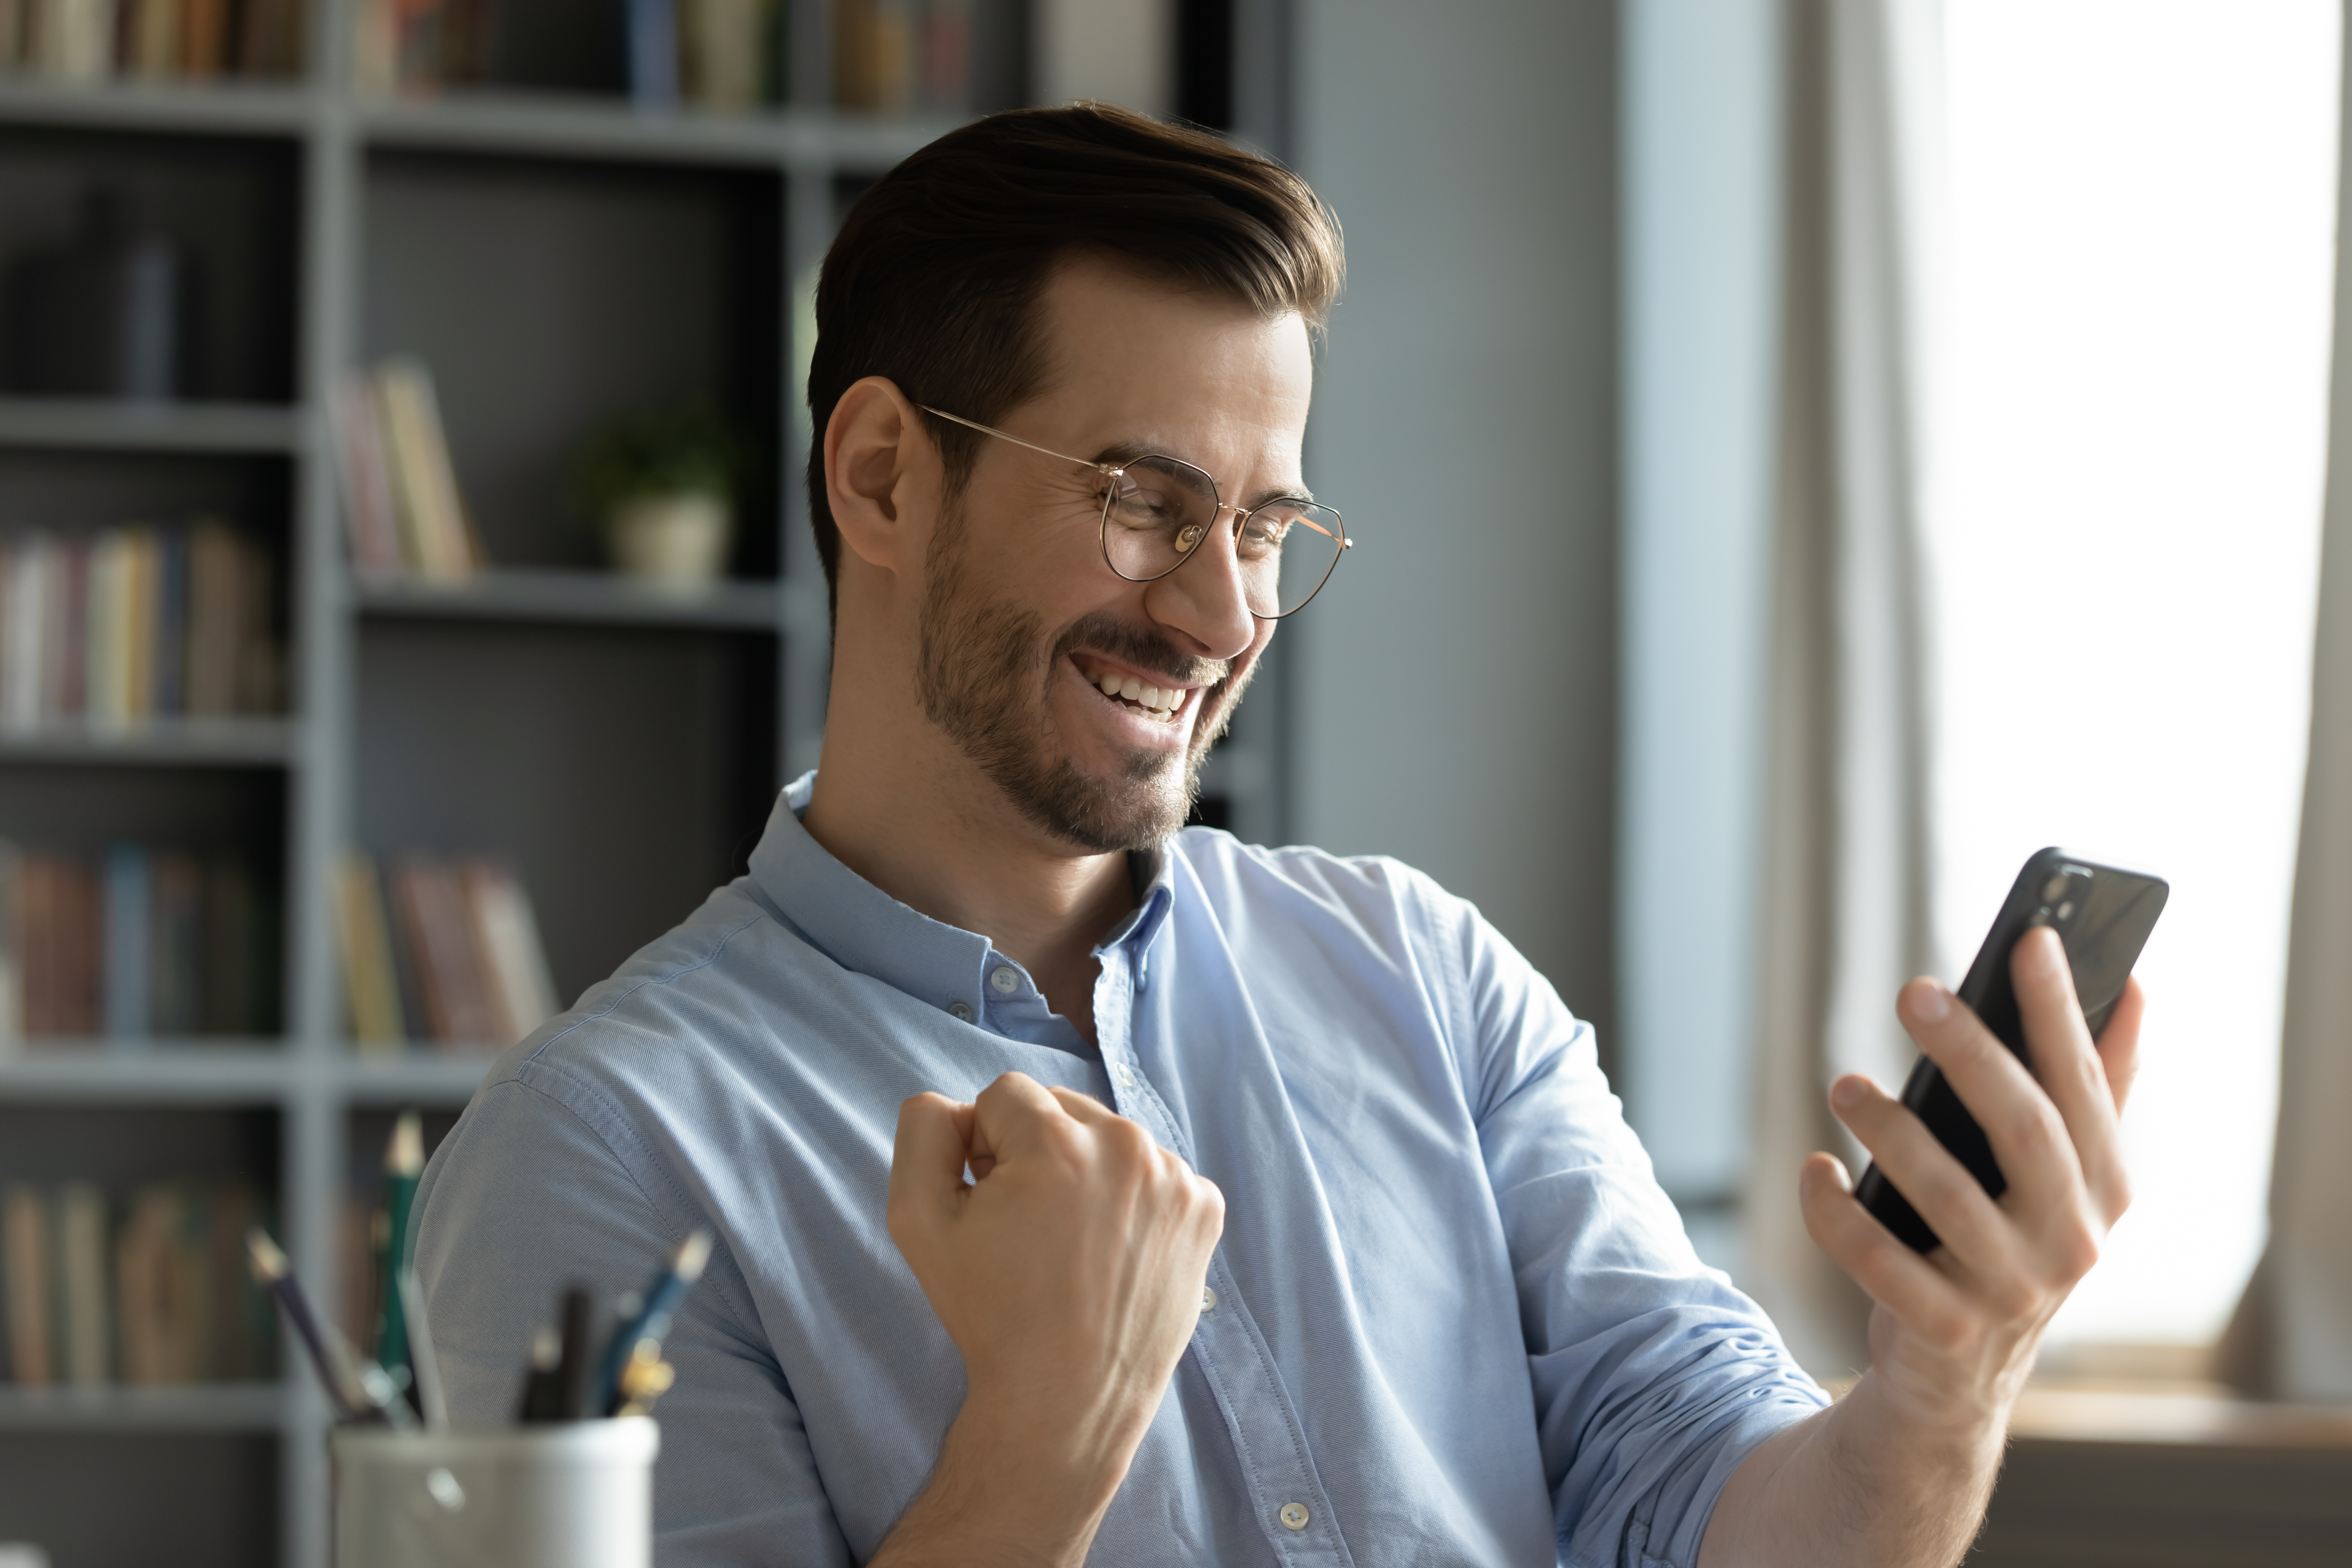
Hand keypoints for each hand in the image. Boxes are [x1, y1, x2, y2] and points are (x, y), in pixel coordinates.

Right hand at [876, 1072, 1223, 1566]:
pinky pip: (1156, 1174)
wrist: (1067, 1398)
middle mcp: (1126, 1147)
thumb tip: (955, 1104)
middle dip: (1036, 1149)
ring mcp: (1175, 1178)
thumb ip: (923, 1133)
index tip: (990, 1198)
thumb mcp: (918, 1221)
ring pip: (1111, 1139)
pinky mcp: (1204, 1208)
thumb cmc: (990, 1313)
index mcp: (1056, 1142)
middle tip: (1027, 1224)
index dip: (985, 1143)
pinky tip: (1113, 1250)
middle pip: (1063, 1108)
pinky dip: (1133, 1200)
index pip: (1006, 1093)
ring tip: (1071, 1242)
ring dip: (1087, 1170)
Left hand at [1802, 926, 2145, 1435]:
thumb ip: (2099, 1088)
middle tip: (1914, 991)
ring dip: (1889, 1130)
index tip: (2030, 936)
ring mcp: (2011, 1291)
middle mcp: (2072, 1240)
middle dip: (1971, 1053)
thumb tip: (2137, 991)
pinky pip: (1878, 1261)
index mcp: (2106, 1188)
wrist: (1959, 1376)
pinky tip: (1814, 1169)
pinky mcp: (1945, 1330)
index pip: (2084, 1083)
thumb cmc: (2010, 1241)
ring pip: (1945, 1195)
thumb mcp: (2064, 1175)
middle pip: (2025, 1128)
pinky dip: (1836, 1211)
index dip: (2060, 1009)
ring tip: (1844, 1085)